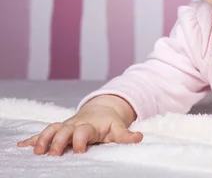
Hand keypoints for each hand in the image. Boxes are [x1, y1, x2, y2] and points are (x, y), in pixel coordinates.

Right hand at [17, 95, 141, 155]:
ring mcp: (65, 126)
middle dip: (57, 141)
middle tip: (53, 154)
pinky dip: (33, 139)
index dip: (80, 140)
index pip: (83, 132)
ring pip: (51, 129)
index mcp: (90, 125)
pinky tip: (21, 146)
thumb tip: (139, 137)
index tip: (78, 151)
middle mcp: (75, 125)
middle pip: (63, 130)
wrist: (101, 109)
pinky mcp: (58, 129)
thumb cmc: (109, 122)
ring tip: (37, 151)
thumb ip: (126, 135)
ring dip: (42, 139)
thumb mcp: (118, 128)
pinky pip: (43, 132)